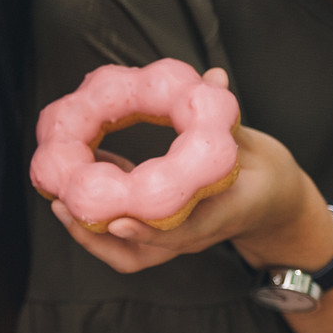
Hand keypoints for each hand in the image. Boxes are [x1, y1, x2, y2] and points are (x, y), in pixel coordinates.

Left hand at [50, 70, 332, 273]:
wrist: (274, 204)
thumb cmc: (264, 178)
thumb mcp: (253, 149)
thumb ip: (229, 118)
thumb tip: (214, 78)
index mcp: (212, 222)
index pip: (174, 235)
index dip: (146, 231)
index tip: (118, 222)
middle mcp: (185, 236)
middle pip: (132, 254)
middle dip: (93, 235)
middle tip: (61, 206)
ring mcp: (170, 237)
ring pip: (120, 246)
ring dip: (86, 225)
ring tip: (58, 193)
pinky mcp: (159, 227)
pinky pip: (121, 226)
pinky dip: (100, 205)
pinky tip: (84, 171)